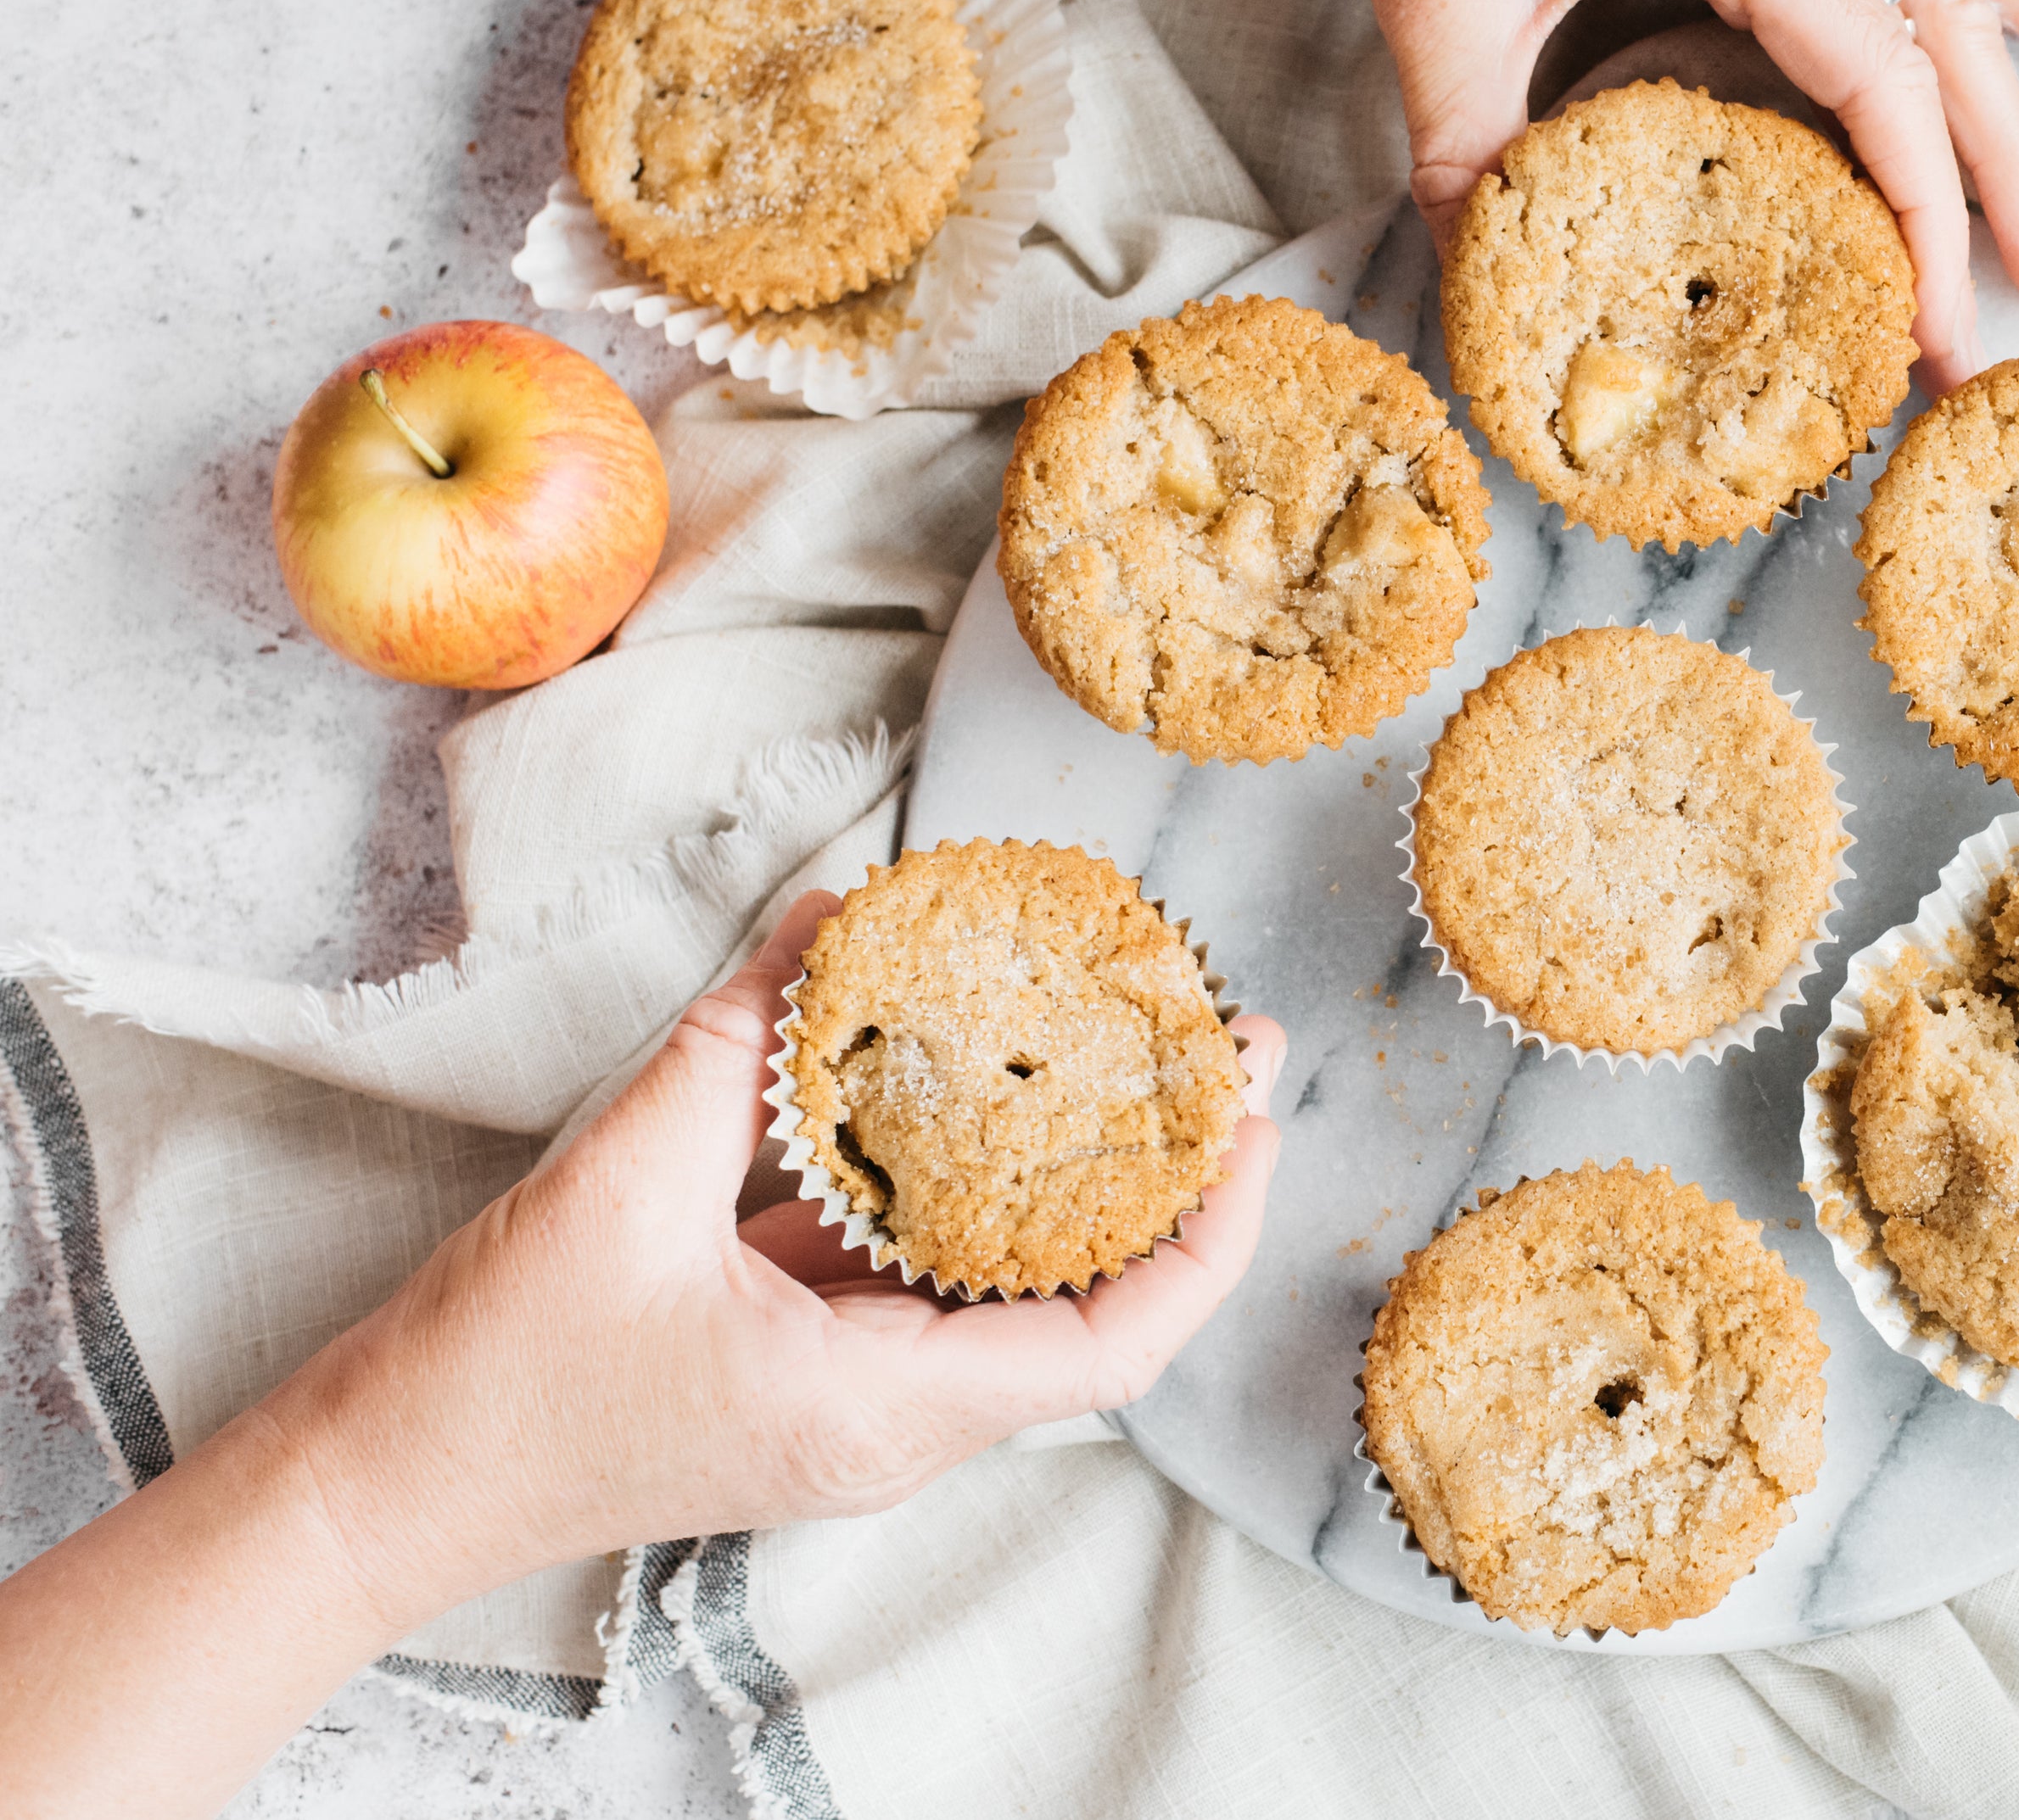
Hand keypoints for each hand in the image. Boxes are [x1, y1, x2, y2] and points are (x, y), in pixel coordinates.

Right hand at [0, 893, 1283, 1817]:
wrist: (374, 1491)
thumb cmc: (494, 1378)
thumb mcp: (619, 1186)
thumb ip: (739, 1043)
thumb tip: (835, 913)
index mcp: (886, 1409)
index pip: (1119, 1341)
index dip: (1211, 1229)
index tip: (1256, 1115)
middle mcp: (895, 1417)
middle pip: (1089, 1301)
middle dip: (1172, 1173)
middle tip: (1222, 1038)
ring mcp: (849, 1393)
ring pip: (1006, 1279)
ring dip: (1075, 1171)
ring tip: (1132, 1044)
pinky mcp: (798, 1360)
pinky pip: (914, 1267)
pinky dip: (958, 1180)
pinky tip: (977, 1083)